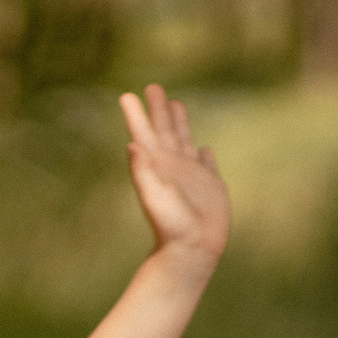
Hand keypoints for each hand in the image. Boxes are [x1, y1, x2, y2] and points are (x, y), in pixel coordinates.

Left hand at [120, 83, 227, 271]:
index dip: (137, 114)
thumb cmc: (171, 226)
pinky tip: (204, 148)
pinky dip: (205, 154)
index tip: (127, 96)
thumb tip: (131, 143)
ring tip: (176, 103)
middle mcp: (173, 166)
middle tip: (153, 87)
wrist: (192, 250)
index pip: (144, 133)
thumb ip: (142, 170)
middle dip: (159, 108)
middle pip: (165, 130)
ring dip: (180, 122)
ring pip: (185, 140)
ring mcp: (192, 175)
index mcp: (157, 164)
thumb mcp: (153, 196)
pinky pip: (208, 163)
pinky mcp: (211, 186)